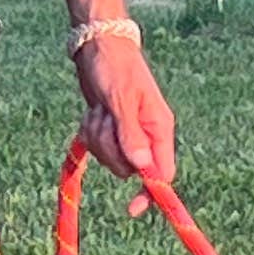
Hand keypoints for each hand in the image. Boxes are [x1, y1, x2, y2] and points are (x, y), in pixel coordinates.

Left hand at [76, 27, 176, 191]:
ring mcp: (127, 132)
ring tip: (99, 111)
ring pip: (111, 158)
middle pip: (129, 168)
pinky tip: (93, 112)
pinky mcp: (110, 128)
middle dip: (111, 150)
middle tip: (105, 121)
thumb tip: (140, 167)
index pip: (162, 172)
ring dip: (98, 138)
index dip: (150, 192)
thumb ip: (130, 133)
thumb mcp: (121, 98)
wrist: (98, 46)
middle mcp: (146, 134)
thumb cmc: (114, 66)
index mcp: (159, 128)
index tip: (132, 208)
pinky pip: (97, 146)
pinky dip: (90, 132)